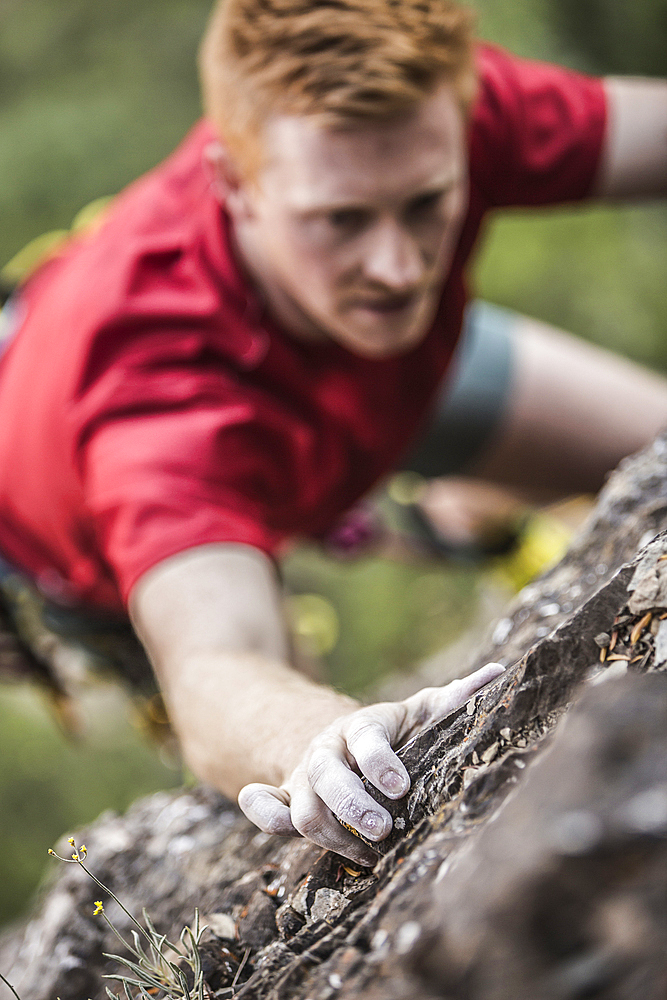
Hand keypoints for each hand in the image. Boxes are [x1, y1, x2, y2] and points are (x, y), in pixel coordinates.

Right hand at [238, 661, 504, 864]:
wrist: (337, 741)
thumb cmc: (392, 734)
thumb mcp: (418, 713)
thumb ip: (452, 699)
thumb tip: (499, 672)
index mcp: (361, 727)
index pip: (366, 737)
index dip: (379, 760)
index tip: (401, 786)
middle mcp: (327, 750)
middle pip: (328, 777)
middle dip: (353, 806)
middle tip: (382, 830)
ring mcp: (304, 777)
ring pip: (304, 809)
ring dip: (333, 834)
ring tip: (372, 854)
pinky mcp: (288, 800)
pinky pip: (263, 808)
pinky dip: (264, 816)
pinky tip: (283, 828)